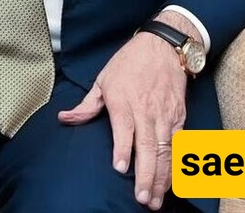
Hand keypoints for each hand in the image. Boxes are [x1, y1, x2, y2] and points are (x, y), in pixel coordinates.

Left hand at [57, 28, 187, 210]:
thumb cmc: (129, 64)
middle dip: (146, 175)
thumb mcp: (102, 80)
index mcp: (124, 102)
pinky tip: (173, 184)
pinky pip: (179, 147)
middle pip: (148, 148)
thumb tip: (64, 118)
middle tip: (143, 199)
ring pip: (166, 152)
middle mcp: (146, 111)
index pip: (124, 130)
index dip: (123, 150)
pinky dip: (177, 167)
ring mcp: (165, 116)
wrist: (162, 47)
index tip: (120, 169)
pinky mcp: (179, 118)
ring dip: (162, 178)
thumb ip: (86, 105)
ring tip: (157, 199)